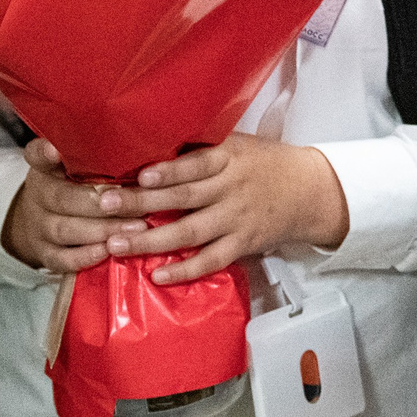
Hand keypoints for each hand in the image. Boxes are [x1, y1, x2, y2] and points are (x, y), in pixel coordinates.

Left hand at [127, 133, 349, 281]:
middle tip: (107, 206)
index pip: (196, 163)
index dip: (169, 170)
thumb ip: (200, 146)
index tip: (139, 175)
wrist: (309, 191)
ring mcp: (236, 219)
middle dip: (142, 202)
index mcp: (229, 157)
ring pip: (191, 232)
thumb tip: (149, 139)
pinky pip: (211, 260)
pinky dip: (185, 271)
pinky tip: (158, 276)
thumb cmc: (264, 162)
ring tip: (117, 244)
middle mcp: (231, 188)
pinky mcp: (242, 244)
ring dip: (152, 240)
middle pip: (184, 197)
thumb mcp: (237, 143)